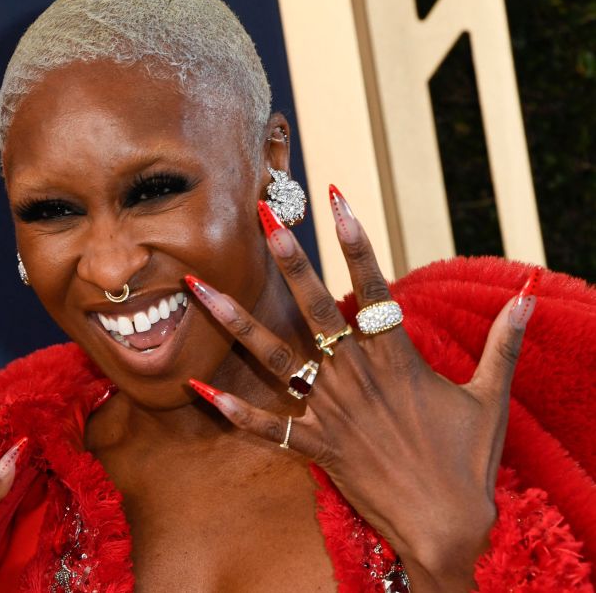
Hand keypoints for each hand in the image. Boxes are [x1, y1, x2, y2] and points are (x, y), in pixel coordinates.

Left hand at [185, 192, 539, 591]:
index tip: (336, 199)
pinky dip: (235, 411)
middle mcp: (356, 376)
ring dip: (236, 322)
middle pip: (316, 309)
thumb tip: (525, 299)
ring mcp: (330, 410)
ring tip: (199, 290)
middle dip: (290, 261)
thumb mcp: (490, 398)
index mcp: (396, 359)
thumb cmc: (467, 461)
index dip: (355, 241)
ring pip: (275, 357)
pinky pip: (268, 427)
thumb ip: (502, 345)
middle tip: (262, 218)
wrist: (446, 526)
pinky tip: (199, 390)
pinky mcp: (316, 445)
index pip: (373, 287)